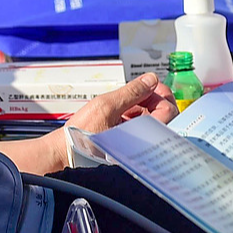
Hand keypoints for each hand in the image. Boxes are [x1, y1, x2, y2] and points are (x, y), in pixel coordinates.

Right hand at [57, 73, 177, 154]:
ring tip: (123, 101)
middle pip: (163, 116)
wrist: (63, 153)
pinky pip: (139, 127)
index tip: (150, 84)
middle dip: (153, 98)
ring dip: (142, 106)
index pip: (168, 112)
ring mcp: (136, 144)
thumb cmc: (80, 136)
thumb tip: (150, 80)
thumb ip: (132, 91)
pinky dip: (133, 116)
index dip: (161, 93)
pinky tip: (120, 112)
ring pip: (151, 120)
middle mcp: (142, 144)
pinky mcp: (127, 144)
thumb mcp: (105, 105)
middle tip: (139, 88)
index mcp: (142, 137)